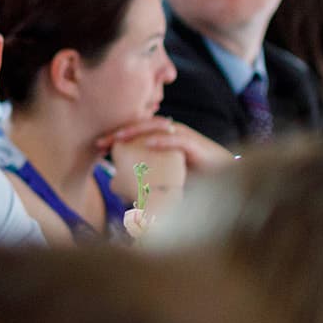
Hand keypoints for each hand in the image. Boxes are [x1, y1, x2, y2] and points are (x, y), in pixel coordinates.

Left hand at [100, 115, 232, 175]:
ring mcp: (182, 137)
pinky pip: (177, 139)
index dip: (116, 136)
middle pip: (140, 127)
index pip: (135, 132)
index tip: (98, 146)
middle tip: (101, 143)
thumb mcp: (165, 178)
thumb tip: (122, 195)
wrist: (224, 179)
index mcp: (161, 138)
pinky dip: (162, 141)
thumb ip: (146, 182)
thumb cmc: (193, 177)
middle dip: (119, 133)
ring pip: (156, 129)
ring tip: (118, 138)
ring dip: (136, 132)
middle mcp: (170, 133)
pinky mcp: (194, 145)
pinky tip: (148, 144)